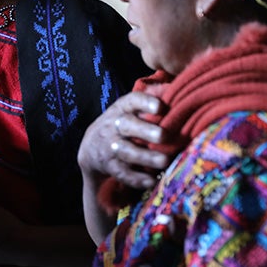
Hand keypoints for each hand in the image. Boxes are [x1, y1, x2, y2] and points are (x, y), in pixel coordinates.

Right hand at [79, 91, 170, 244]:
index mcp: (122, 108)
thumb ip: (151, 99)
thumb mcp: (130, 110)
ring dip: (145, 157)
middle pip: (127, 126)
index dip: (145, 103)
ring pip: (126, 151)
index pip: (132, 101)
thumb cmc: (123, 124)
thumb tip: (174, 86)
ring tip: (164, 161)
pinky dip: (137, 178)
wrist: (92, 148)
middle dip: (145, 131)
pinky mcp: (109, 166)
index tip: (160, 107)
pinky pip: (122, 173)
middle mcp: (114, 125)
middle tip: (163, 136)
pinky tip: (152, 180)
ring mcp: (110, 146)